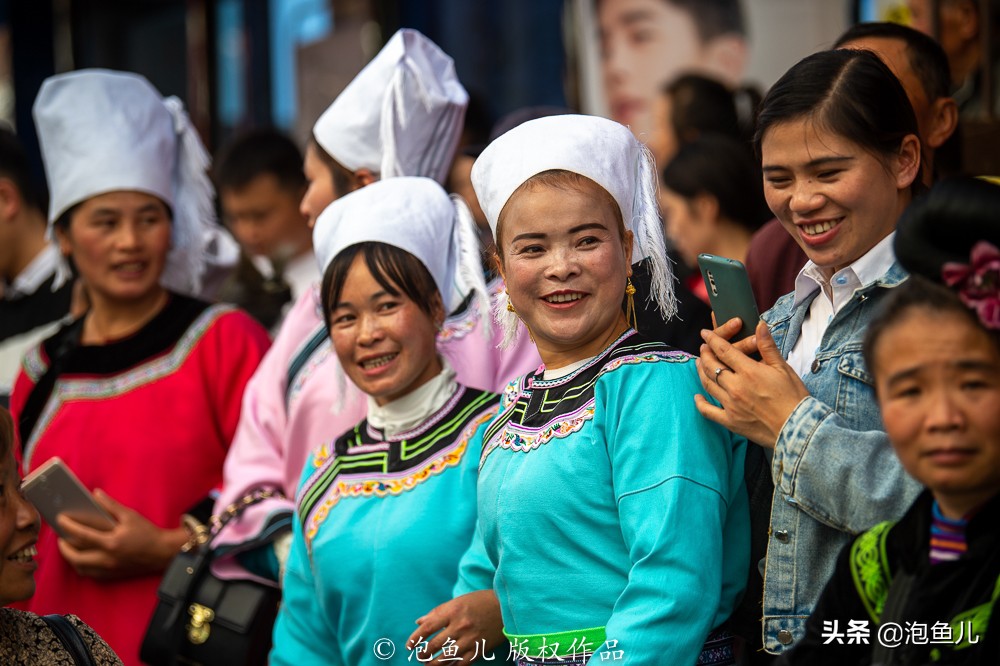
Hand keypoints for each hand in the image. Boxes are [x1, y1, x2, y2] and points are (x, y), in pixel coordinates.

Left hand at [57, 490, 187, 579]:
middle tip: (61, 538)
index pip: (82, 535)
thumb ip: (110, 505)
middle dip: (64, 547)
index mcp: (111, 542)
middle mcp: (107, 558)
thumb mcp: (130, 515)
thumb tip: (95, 494)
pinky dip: (81, 566)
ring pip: (80, 568)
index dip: (68, 526)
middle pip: (76, 557)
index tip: (60, 519)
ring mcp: (108, 569)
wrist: (162, 552)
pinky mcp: (111, 575)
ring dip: (71, 558)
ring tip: (68, 547)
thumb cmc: (147, 533)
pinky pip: (89, 574)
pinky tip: (82, 557)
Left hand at [407, 590, 503, 663]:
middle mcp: (460, 626)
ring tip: (428, 663)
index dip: (415, 638)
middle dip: (423, 653)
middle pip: (434, 645)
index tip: (409, 645)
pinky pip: (460, 665)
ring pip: (445, 658)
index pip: (427, 628)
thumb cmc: (479, 602)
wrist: (505, 608)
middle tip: (419, 655)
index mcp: (453, 611)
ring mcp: (470, 640)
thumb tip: (419, 622)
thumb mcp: (457, 601)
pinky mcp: (478, 650)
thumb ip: (437, 612)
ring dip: (432, 664)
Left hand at [695, 318, 809, 447]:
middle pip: (712, 366)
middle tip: (704, 348)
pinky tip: (697, 397)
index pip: (724, 351)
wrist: (798, 428)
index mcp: (749, 371)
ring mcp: (731, 405)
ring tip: (700, 364)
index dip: (712, 339)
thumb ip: (767, 347)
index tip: (705, 333)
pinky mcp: (730, 421)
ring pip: (708, 384)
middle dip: (705, 354)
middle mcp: (735, 387)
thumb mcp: (783, 368)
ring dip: (701, 372)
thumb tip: (760, 325)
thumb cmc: (794, 397)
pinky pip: (708, 411)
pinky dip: (700, 403)